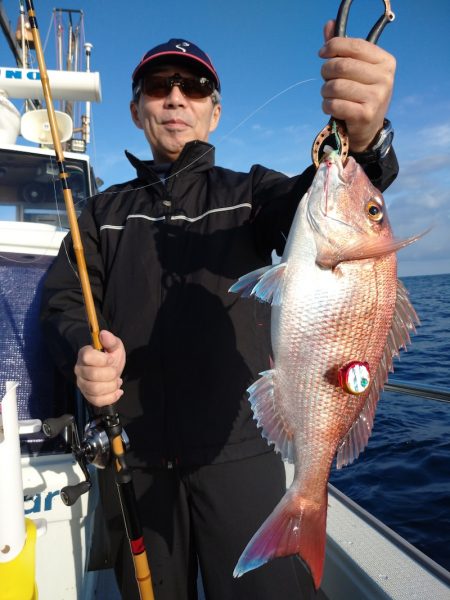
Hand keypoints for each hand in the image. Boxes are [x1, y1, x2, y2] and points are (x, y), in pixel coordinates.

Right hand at [74, 330, 125, 406]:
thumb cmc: (111, 356)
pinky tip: (117, 391)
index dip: (102, 360)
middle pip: (93, 375)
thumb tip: (104, 334)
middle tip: (115, 371)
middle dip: (110, 374)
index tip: (111, 359)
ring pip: (95, 389)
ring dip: (111, 386)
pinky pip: (97, 401)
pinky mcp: (87, 396)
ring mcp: (82, 384)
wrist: (110, 370)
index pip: (87, 357)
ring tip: (117, 381)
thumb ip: (111, 341)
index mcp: (85, 354)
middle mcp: (80, 369)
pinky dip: (111, 397)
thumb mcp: (115, 346)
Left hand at [319, 19, 395, 151]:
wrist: (368, 129)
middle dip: (326, 71)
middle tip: (326, 79)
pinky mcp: (365, 115)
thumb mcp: (356, 70)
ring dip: (325, 91)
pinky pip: (335, 104)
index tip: (322, 53)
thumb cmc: (359, 95)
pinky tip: (331, 108)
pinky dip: (327, 106)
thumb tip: (329, 25)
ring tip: (330, 96)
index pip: (355, 46)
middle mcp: (385, 78)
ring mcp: (377, 97)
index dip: (334, 46)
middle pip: (342, 66)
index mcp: (385, 61)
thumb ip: (342, 48)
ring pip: (335, 86)